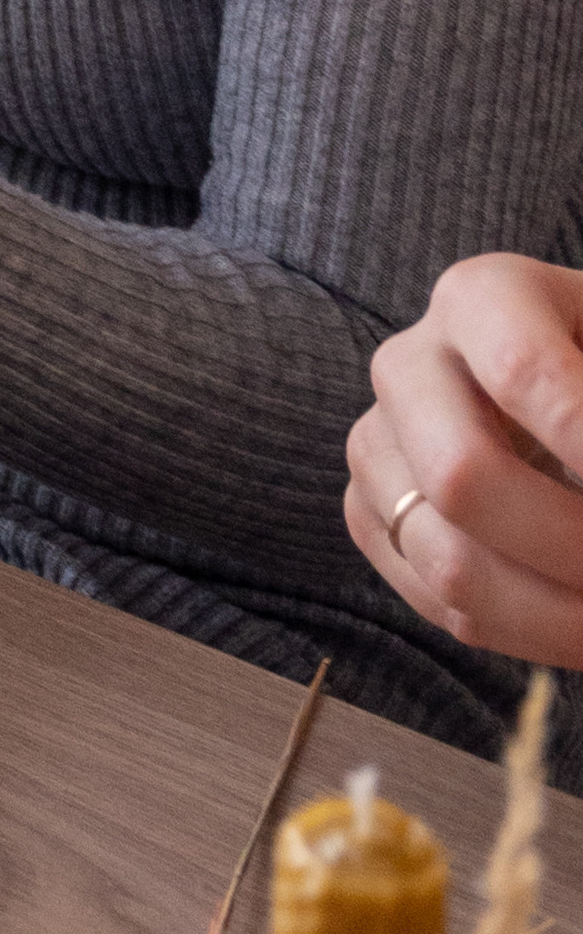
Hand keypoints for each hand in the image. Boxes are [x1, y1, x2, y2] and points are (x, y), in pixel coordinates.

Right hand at [344, 255, 582, 666]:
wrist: (557, 397)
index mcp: (484, 297)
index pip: (525, 371)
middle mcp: (409, 364)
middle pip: (463, 477)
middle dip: (572, 547)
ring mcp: (378, 444)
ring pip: (451, 565)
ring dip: (563, 617)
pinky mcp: (370, 515)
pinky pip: (444, 609)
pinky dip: (534, 636)